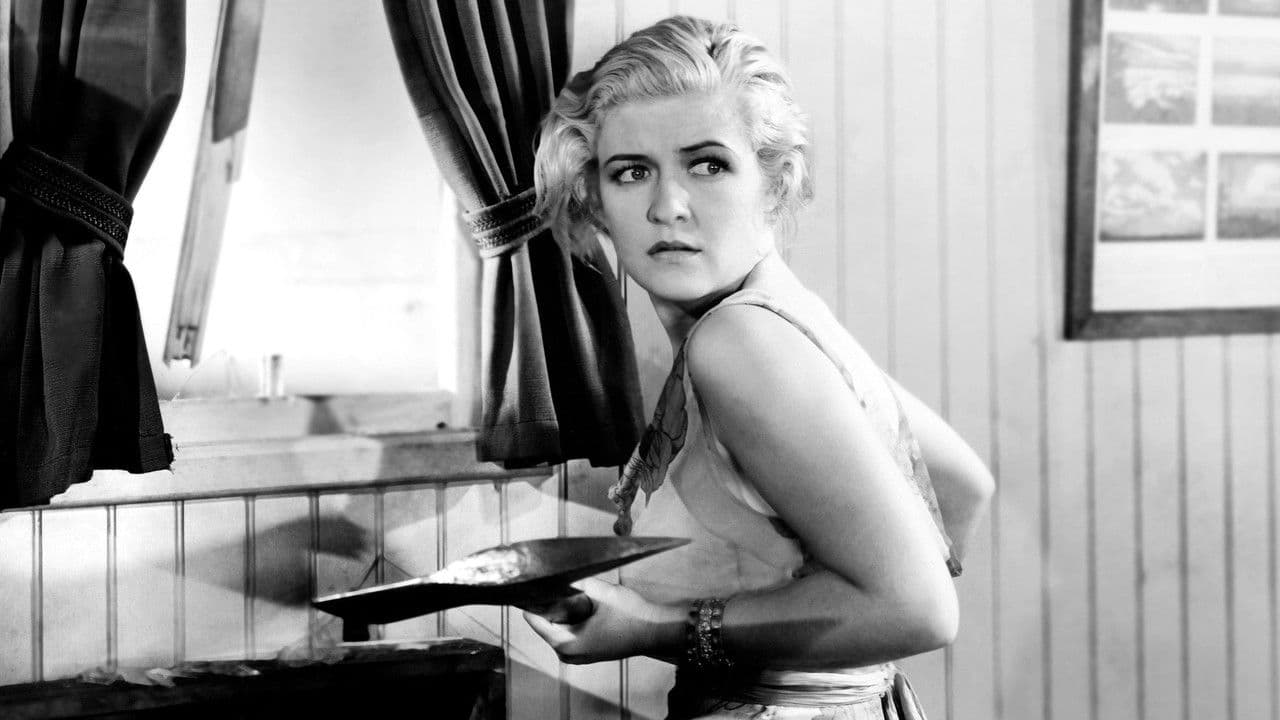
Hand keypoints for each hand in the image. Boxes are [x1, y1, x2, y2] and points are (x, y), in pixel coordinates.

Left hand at [522, 577, 672, 664]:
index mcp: (565, 644)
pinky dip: (573, 618)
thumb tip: (554, 572)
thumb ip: (575, 582)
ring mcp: (576, 656)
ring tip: (582, 597)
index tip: (540, 583)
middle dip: (553, 603)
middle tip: (568, 587)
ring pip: (557, 626)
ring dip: (564, 610)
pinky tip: (587, 607)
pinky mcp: (585, 652)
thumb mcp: (601, 592)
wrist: (655, 631)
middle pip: (544, 623)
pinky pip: (568, 632)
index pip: (533, 619)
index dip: (534, 599)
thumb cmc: (631, 615)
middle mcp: (566, 654)